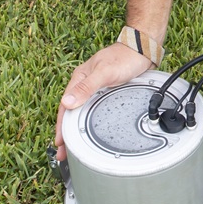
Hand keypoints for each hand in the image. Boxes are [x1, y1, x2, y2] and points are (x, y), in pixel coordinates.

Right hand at [53, 43, 154, 160]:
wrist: (142, 50)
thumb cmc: (124, 57)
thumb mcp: (104, 72)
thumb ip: (86, 86)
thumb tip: (67, 101)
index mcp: (79, 79)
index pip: (65, 107)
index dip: (61, 127)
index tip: (60, 144)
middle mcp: (84, 84)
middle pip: (71, 112)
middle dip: (66, 133)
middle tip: (65, 153)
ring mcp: (95, 89)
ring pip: (81, 112)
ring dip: (76, 129)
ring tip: (74, 146)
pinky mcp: (106, 92)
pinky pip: (92, 110)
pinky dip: (87, 122)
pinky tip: (90, 130)